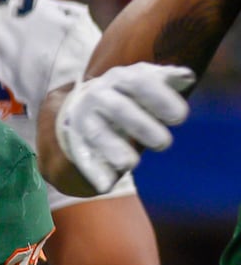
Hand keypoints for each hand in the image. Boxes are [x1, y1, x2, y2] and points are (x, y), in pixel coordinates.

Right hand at [54, 63, 193, 193]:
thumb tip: (186, 78)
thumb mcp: (145, 80)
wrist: (84, 105)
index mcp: (121, 78)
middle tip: (164, 143)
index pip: (140, 83)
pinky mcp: (77, 142)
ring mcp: (85, 119)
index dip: (160, 99)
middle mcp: (99, 96)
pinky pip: (83, 157)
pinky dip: (94, 172)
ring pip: (97, 133)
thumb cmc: (129, 94)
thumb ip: (167, 79)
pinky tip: (105, 186)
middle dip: (141, 126)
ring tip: (130, 164)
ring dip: (113, 149)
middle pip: (119, 109)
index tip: (180, 117)